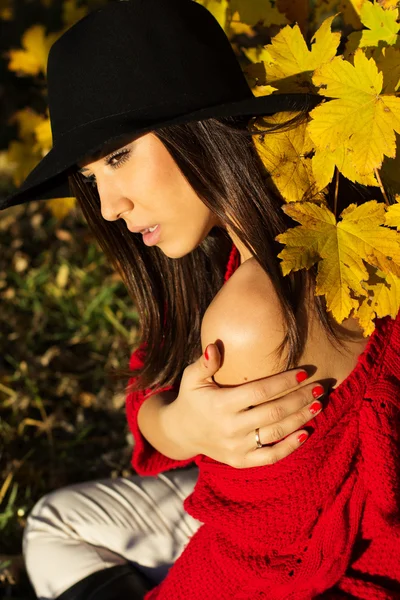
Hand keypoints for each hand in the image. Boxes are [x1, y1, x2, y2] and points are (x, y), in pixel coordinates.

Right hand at [164, 343, 323, 468]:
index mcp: (221, 404)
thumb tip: (214, 347)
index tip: (303, 372)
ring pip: (276, 433)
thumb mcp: (193, 378)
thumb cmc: (192, 398)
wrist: (181, 432)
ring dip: (301, 419)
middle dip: (300, 398)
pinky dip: (290, 447)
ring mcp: (236, 447)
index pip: (259, 391)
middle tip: (320, 387)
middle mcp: (230, 428)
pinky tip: (306, 433)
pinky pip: (270, 458)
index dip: (283, 382)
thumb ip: (205, 363)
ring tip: (318, 405)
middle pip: (273, 412)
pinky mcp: (240, 461)